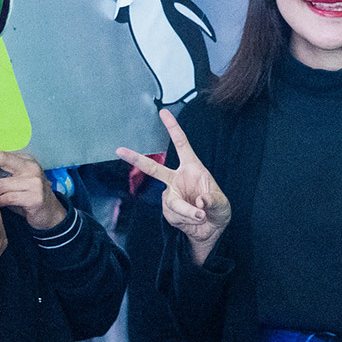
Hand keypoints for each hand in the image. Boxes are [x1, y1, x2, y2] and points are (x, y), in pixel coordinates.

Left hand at [0, 141, 66, 230]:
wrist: (50, 214)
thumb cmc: (27, 197)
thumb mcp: (14, 182)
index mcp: (26, 160)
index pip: (1, 152)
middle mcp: (31, 167)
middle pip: (1, 159)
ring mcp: (34, 181)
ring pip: (0, 184)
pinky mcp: (35, 197)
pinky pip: (6, 198)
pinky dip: (0, 203)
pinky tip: (1, 205)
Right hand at [116, 109, 230, 265]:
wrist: (211, 229)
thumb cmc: (218, 210)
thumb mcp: (222, 204)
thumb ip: (212, 201)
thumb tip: (198, 202)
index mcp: (192, 168)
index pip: (181, 144)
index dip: (172, 128)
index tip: (163, 112)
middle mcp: (178, 179)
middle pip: (153, 168)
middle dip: (135, 159)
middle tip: (119, 150)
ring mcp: (170, 195)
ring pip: (173, 203)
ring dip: (188, 212)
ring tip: (201, 216)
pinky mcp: (168, 210)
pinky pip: (174, 215)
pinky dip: (186, 220)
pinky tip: (193, 221)